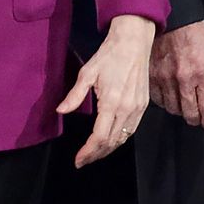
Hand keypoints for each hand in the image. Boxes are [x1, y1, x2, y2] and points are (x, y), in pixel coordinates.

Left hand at [57, 13, 155, 167]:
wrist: (134, 42)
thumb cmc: (109, 55)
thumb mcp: (87, 73)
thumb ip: (74, 95)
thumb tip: (60, 111)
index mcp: (112, 102)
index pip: (99, 137)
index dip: (87, 152)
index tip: (78, 160)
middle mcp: (127, 109)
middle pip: (111, 142)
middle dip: (96, 155)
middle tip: (83, 161)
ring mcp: (138, 109)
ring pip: (123, 138)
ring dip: (108, 150)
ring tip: (94, 154)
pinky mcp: (143, 106)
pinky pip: (131, 130)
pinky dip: (120, 139)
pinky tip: (110, 141)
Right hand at [147, 20, 203, 128]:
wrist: (172, 18)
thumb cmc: (195, 34)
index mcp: (203, 72)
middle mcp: (184, 78)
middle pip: (190, 114)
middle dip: (196, 119)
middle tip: (198, 116)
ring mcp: (165, 78)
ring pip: (173, 109)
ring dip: (180, 110)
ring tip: (184, 104)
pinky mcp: (152, 76)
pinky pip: (158, 100)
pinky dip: (165, 101)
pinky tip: (170, 96)